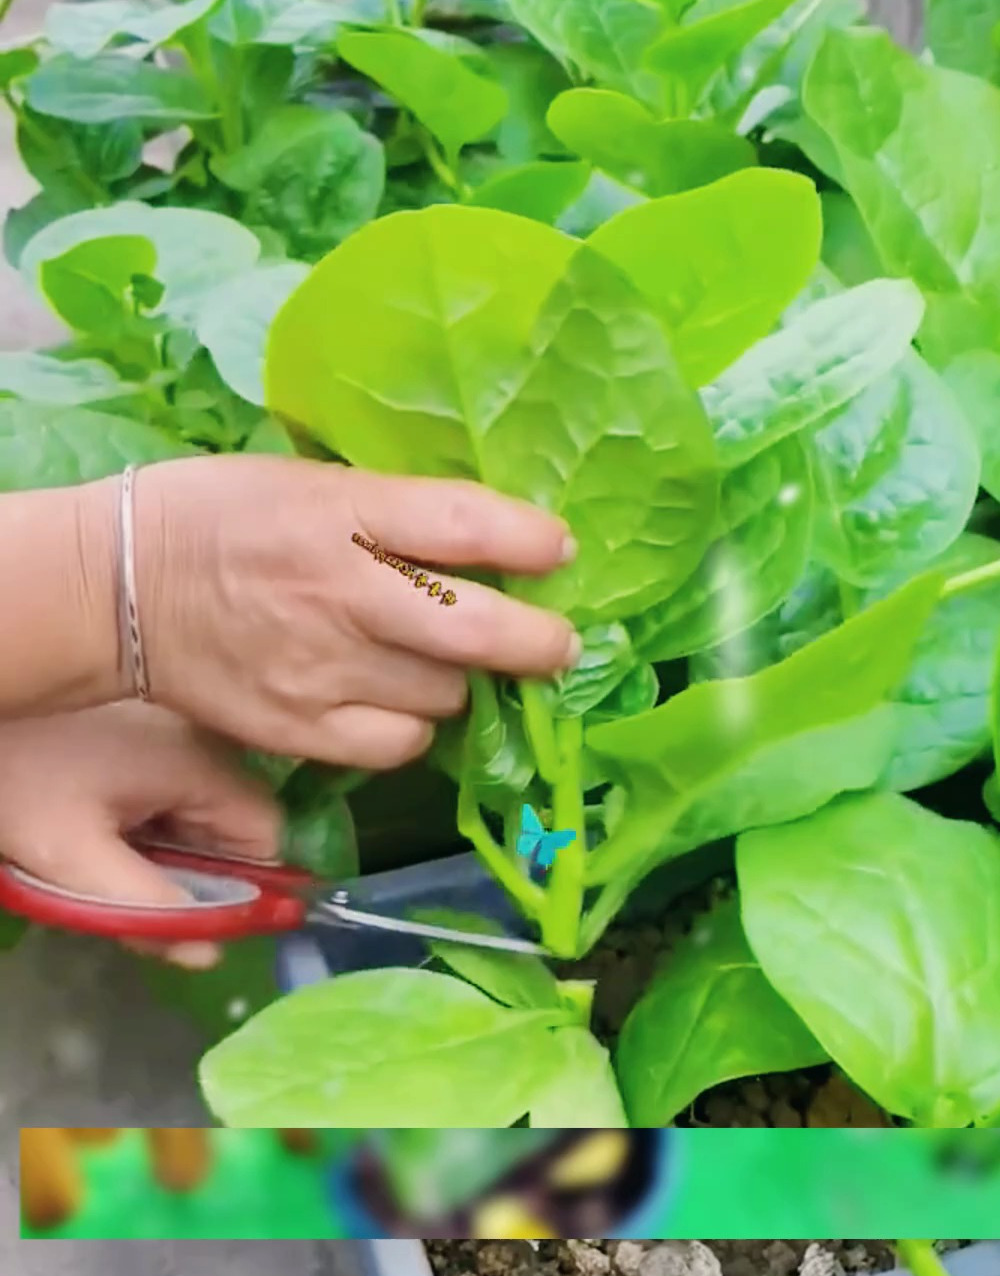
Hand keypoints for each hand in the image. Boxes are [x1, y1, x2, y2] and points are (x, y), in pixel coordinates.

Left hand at [0, 703, 279, 969]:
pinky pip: (178, 799)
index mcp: (200, 764)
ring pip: (205, 820)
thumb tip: (212, 954)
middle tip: (146, 911)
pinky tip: (109, 843)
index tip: (205, 923)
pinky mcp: (153, 740)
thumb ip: (150, 910)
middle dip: (202, 880)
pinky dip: (153, 833)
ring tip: (113, 876)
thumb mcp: (75, 859)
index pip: (270, 836)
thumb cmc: (18, 784)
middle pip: (237, 830)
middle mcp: (203, 743)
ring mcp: (178, 738)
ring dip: (173, 861)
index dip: (249, 888)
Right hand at [79, 455, 580, 766]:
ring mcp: (323, 671)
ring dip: (460, 683)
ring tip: (440, 664)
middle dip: (539, 643)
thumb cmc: (218, 515)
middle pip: (479, 632)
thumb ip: (395, 511)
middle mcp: (345, 594)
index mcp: (345, 513)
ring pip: (446, 697)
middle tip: (557, 645)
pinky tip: (397, 704)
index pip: (469, 524)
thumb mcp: (310, 481)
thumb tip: (486, 540)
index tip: (559, 552)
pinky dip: (412, 728)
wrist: (114, 588)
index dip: (534, 541)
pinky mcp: (300, 730)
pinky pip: (398, 744)